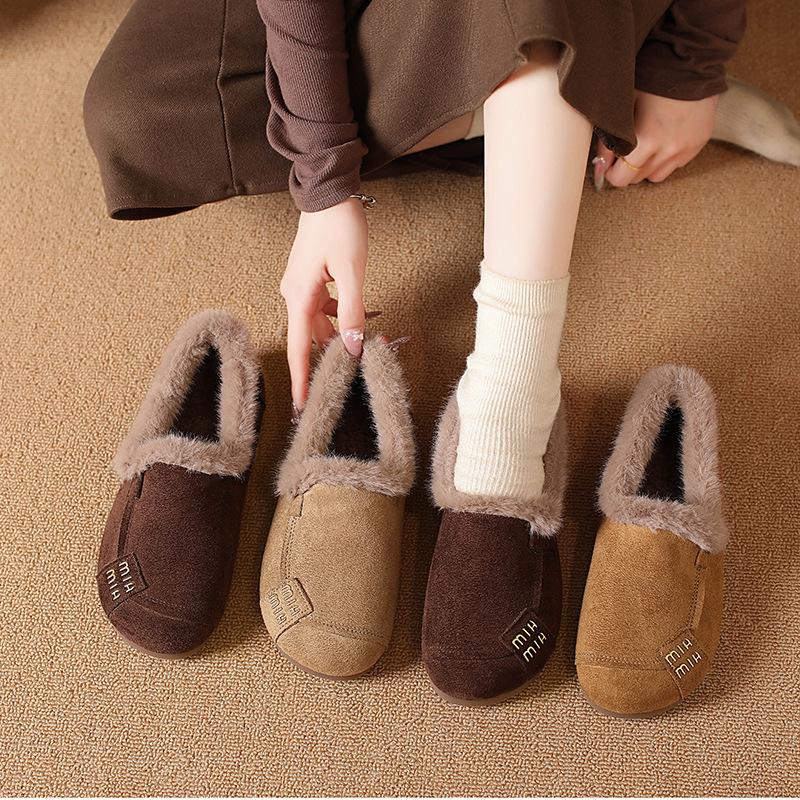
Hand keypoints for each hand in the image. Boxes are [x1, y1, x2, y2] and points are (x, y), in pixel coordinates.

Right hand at [280, 196, 367, 412]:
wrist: (329, 191)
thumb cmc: (340, 226)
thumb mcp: (352, 271)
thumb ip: (353, 311)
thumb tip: (354, 346)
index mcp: (299, 298)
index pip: (300, 349)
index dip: (302, 379)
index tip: (301, 407)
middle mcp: (294, 296)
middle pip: (311, 340)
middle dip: (328, 360)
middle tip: (346, 382)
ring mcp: (301, 288)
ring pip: (319, 325)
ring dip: (339, 337)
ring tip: (364, 348)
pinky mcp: (310, 280)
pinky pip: (323, 310)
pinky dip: (340, 319)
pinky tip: (360, 319)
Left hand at [594, 90, 718, 187]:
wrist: (692, 62)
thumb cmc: (653, 80)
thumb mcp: (624, 106)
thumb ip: (610, 138)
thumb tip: (601, 163)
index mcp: (647, 141)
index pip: (622, 178)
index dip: (612, 173)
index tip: (610, 165)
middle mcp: (668, 150)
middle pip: (638, 178)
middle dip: (628, 169)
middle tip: (624, 154)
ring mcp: (686, 148)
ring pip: (657, 175)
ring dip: (647, 167)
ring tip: (645, 147)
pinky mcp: (698, 143)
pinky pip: (676, 164)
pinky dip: (666, 158)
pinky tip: (664, 140)